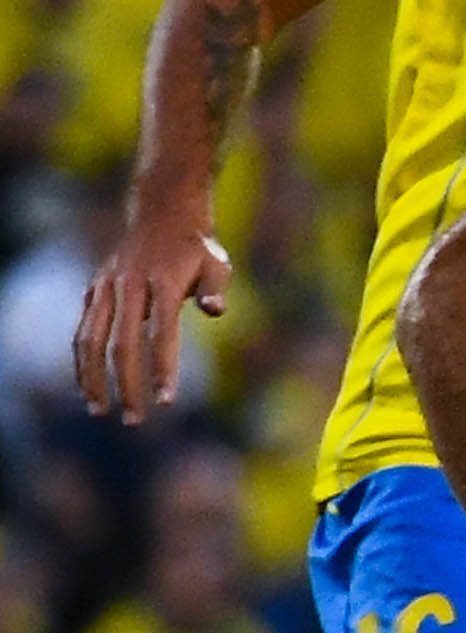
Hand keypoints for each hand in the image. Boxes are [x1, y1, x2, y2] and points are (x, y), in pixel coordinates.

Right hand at [71, 203, 232, 421]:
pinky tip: (88, 385)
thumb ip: (215, 286)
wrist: (161, 211)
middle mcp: (128, 286)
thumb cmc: (196, 247)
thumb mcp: (216, 261)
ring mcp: (106, 287)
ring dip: (91, 377)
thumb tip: (215, 310)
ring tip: (98, 410)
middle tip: (135, 420)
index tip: (166, 402)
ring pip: (90, 339)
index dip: (162, 369)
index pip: (162, 335)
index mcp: (162, 283)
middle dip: (127, 384)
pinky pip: (83, 330)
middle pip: (121, 343)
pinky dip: (82, 359)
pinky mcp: (93, 290)